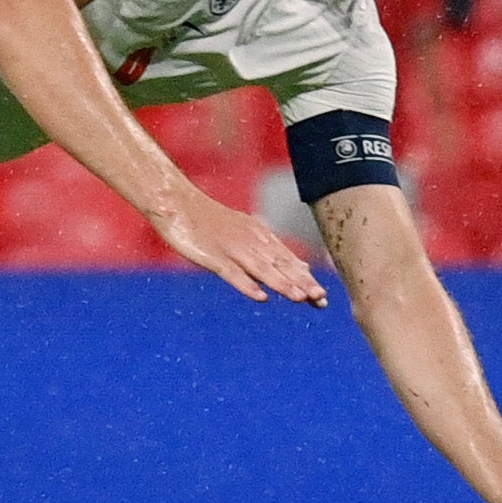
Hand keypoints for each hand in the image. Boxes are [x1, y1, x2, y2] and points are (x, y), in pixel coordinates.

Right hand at [155, 183, 326, 305]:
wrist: (178, 203)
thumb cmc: (211, 221)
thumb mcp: (247, 232)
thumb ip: (272, 251)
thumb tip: (301, 268)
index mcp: (259, 237)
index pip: (287, 261)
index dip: (305, 279)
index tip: (322, 297)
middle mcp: (250, 242)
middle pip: (279, 265)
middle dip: (300, 283)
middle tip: (320, 299)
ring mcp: (231, 249)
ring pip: (261, 269)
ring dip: (281, 284)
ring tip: (300, 298)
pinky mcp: (212, 256)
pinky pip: (232, 273)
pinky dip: (246, 284)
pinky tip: (260, 297)